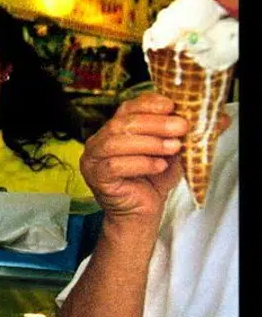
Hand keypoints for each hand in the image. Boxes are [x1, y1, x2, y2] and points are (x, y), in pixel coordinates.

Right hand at [79, 94, 229, 223]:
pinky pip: (115, 165)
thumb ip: (190, 134)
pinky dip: (140, 163)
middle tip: (181, 128)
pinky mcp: (95, 176)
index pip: (129, 107)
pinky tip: (158, 166)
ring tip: (173, 148)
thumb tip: (222, 118)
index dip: (150, 104)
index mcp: (116, 128)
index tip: (173, 106)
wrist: (142, 212)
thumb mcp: (175, 152)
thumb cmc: (154, 180)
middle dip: (156, 124)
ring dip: (149, 143)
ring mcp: (93, 158)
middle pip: (123, 123)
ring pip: (117, 142)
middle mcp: (100, 139)